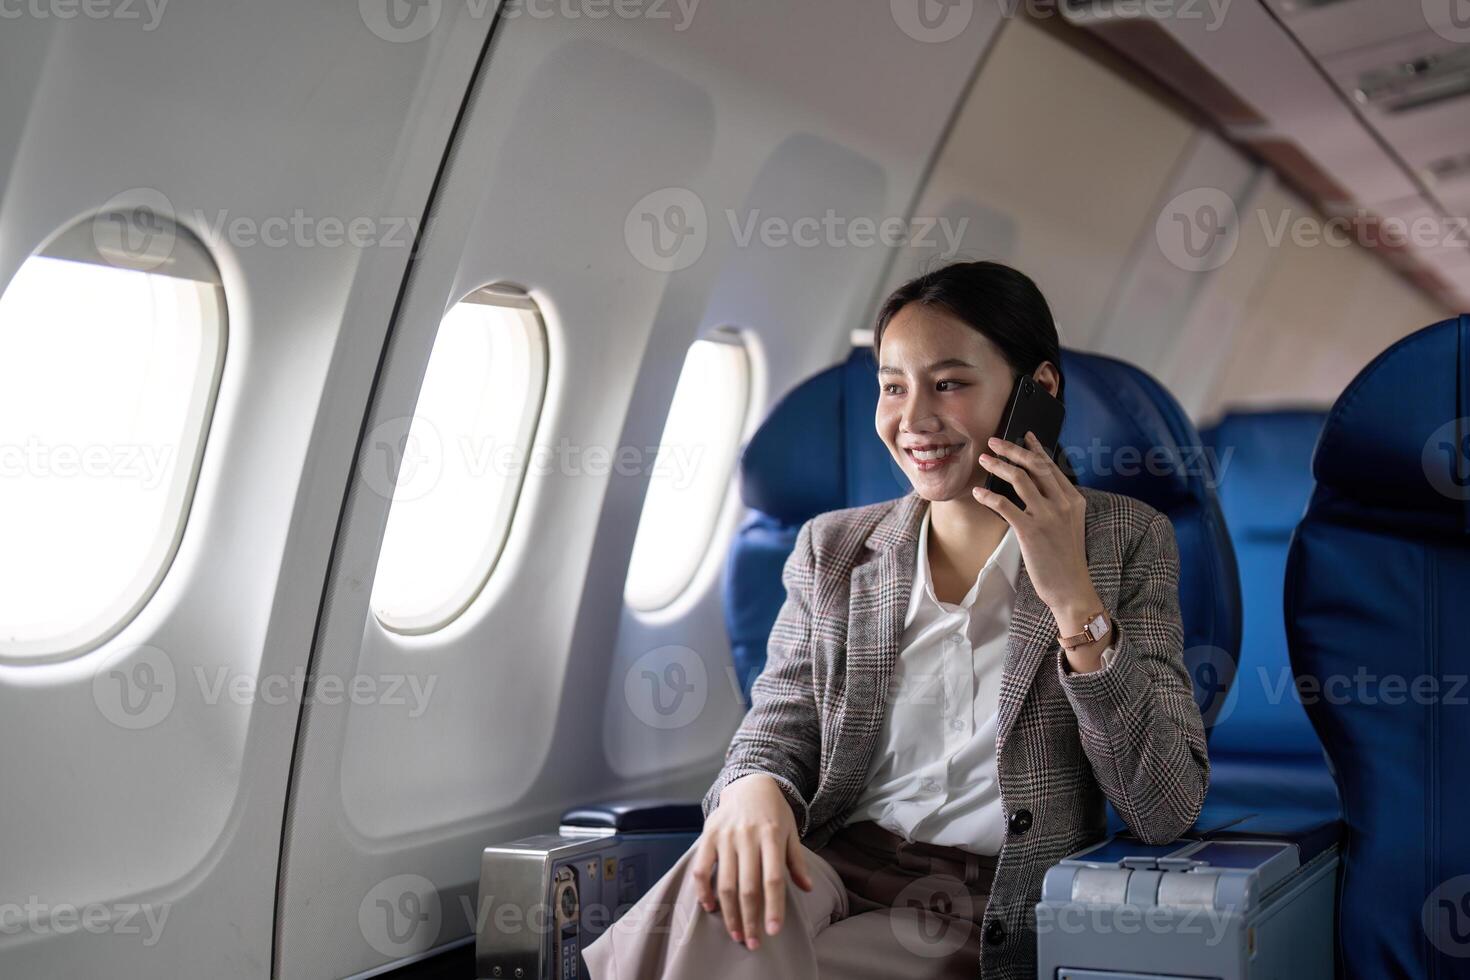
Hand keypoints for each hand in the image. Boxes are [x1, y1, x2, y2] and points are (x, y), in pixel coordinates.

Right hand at [690, 773, 813, 949]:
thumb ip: (796, 861)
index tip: (773, 931)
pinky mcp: (708, 835)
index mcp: (771, 836)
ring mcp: (726, 836)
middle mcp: (747, 837)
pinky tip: (710, 907)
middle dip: (750, 919)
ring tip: (736, 933)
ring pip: (725, 882)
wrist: (749, 783)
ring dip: (729, 913)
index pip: (773, 879)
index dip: (773, 907)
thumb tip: (807, 888)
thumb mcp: (790, 831)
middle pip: (748, 887)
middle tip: (752, 943)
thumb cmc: (774, 812)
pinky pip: (701, 868)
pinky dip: (703, 890)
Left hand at [972, 431, 1101, 630]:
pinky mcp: (1030, 531)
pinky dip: (988, 496)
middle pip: (1035, 465)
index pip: (1052, 466)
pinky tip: (978, 492)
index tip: (1024, 435)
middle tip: (994, 440)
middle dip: (1012, 449)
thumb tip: (1033, 487)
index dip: (1035, 448)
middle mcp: (1063, 504)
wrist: (1072, 589)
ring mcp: (1047, 516)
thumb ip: (1056, 505)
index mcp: (1074, 500)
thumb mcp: (1069, 526)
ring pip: (1019, 479)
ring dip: (998, 465)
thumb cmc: (1066, 559)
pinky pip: (1004, 505)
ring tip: (984, 459)